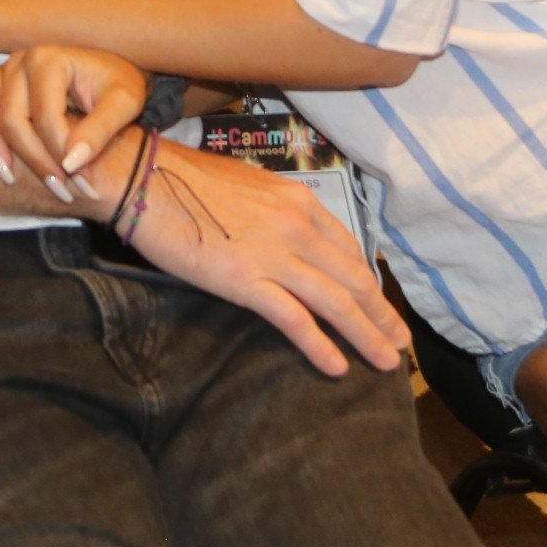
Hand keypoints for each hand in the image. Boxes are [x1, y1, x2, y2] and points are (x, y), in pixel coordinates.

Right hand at [0, 44, 148, 199]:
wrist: (114, 70)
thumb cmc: (119, 84)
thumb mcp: (124, 103)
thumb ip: (100, 131)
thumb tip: (71, 162)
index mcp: (50, 60)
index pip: (46, 118)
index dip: (63, 156)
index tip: (85, 185)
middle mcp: (21, 60)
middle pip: (11, 119)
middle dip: (35, 161)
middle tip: (62, 193)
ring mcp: (3, 69)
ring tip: (8, 177)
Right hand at [116, 142, 406, 378]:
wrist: (147, 179)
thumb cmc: (188, 182)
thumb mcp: (249, 188)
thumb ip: (277, 213)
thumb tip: (288, 235)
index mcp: (299, 202)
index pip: (349, 249)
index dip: (369, 282)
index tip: (379, 305)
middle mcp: (297, 227)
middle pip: (354, 279)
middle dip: (381, 315)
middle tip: (399, 343)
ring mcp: (275, 254)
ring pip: (336, 302)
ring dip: (366, 336)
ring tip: (384, 362)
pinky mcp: (246, 280)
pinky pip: (294, 318)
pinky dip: (320, 345)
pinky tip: (336, 367)